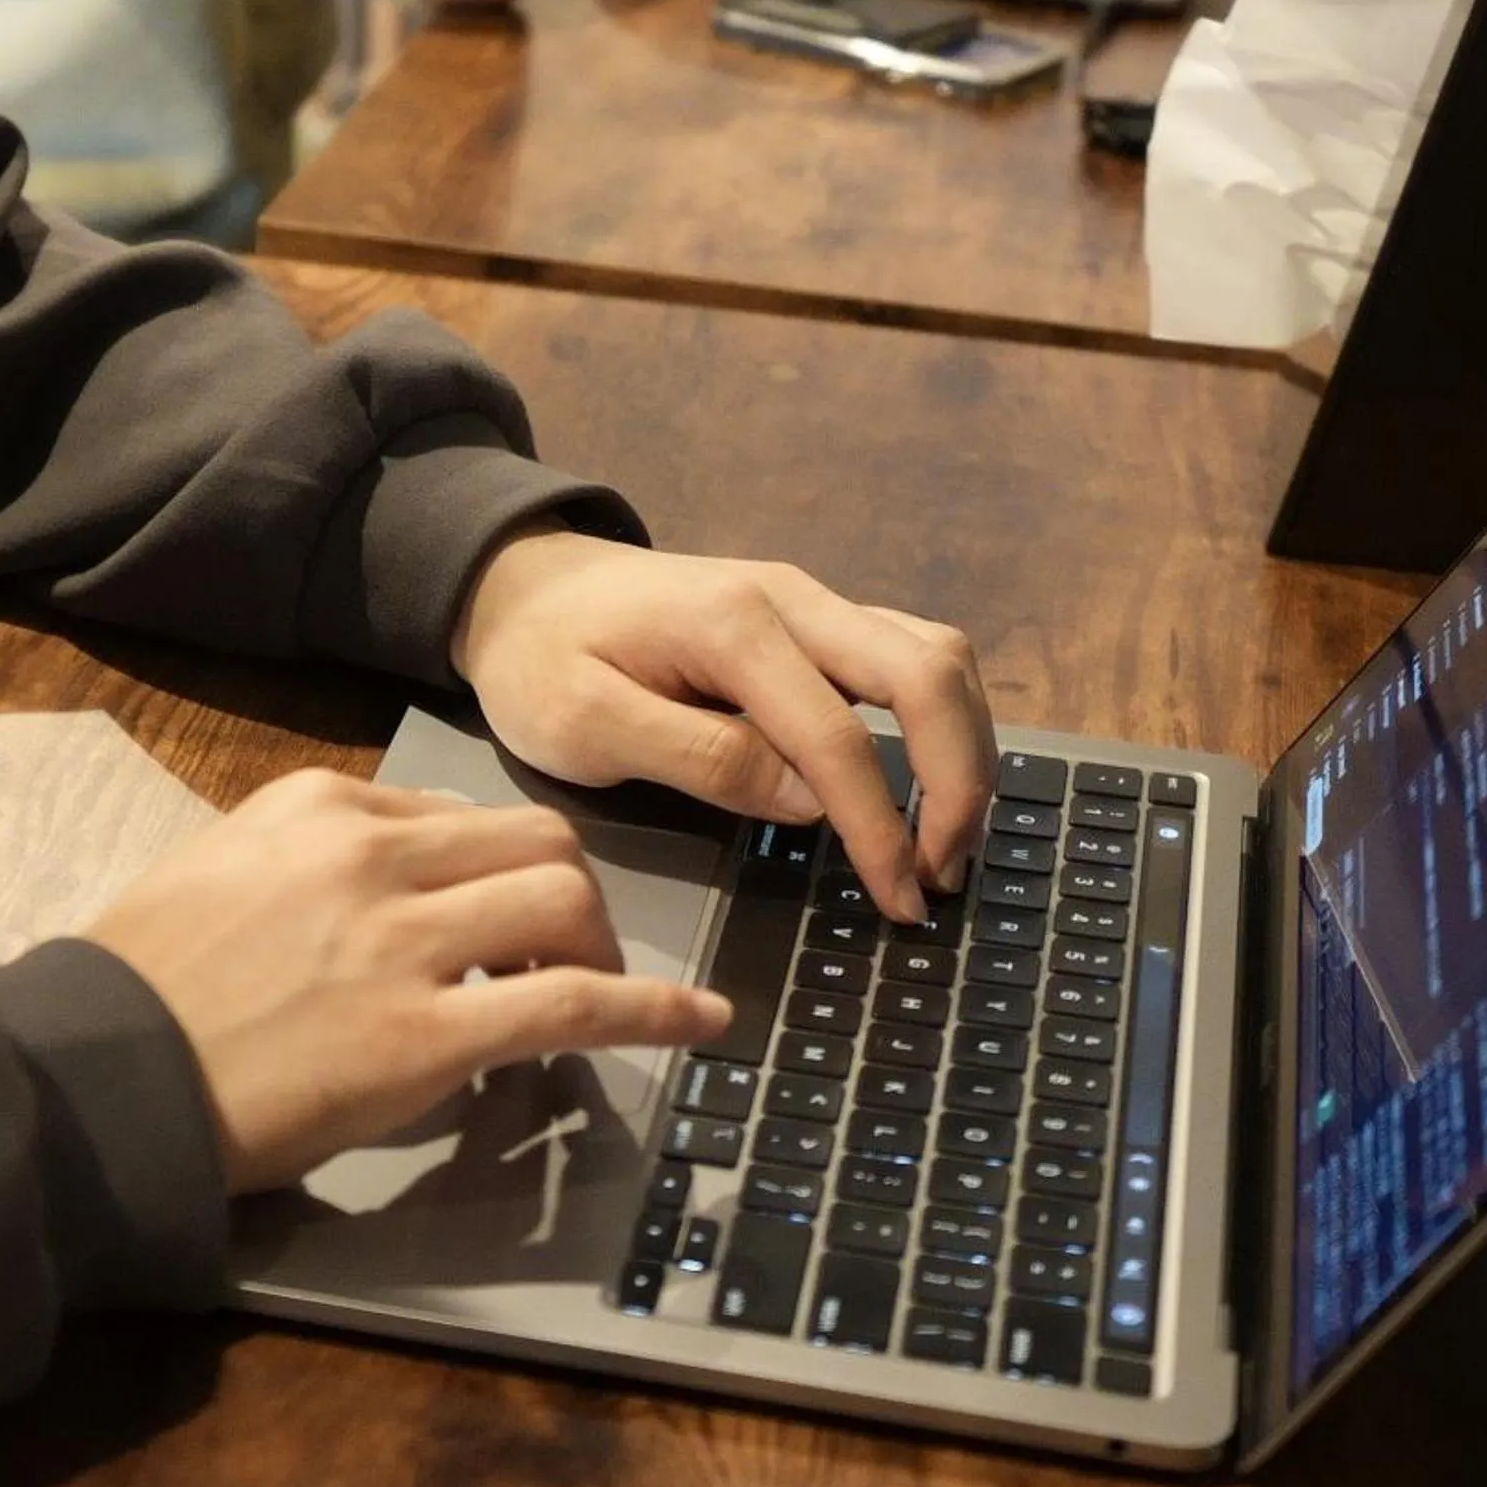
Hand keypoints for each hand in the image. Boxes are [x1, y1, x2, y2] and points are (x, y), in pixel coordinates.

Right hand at [84, 769, 728, 1192]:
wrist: (100, 1073)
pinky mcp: (427, 1036)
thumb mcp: (222, 873)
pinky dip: (654, 1009)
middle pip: (537, 842)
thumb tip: (402, 889)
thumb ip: (313, 861)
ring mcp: (403, 942)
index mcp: (322, 807)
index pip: (460, 814)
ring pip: (565, 902)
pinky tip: (699, 1022)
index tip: (501, 918)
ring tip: (592, 995)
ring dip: (601, 948)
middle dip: (569, 897)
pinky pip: (576, 1005)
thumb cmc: (145, 985)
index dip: (496, 871)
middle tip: (561, 956)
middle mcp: (373, 855)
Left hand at [450, 528, 993, 919]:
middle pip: (927, 674)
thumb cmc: (539, 660)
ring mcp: (812, 602)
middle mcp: (793, 598)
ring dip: (964, 749)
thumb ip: (699, 759)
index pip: (839, 738)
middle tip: (944, 875)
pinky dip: (940, 723)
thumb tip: (811, 805)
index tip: (900, 900)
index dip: (881, 828)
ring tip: (950, 842)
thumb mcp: (584, 724)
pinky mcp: (816, 619)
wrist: (521, 585)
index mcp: (733, 626)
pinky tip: (931, 786)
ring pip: (935, 656)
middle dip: (958, 782)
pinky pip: (909, 657)